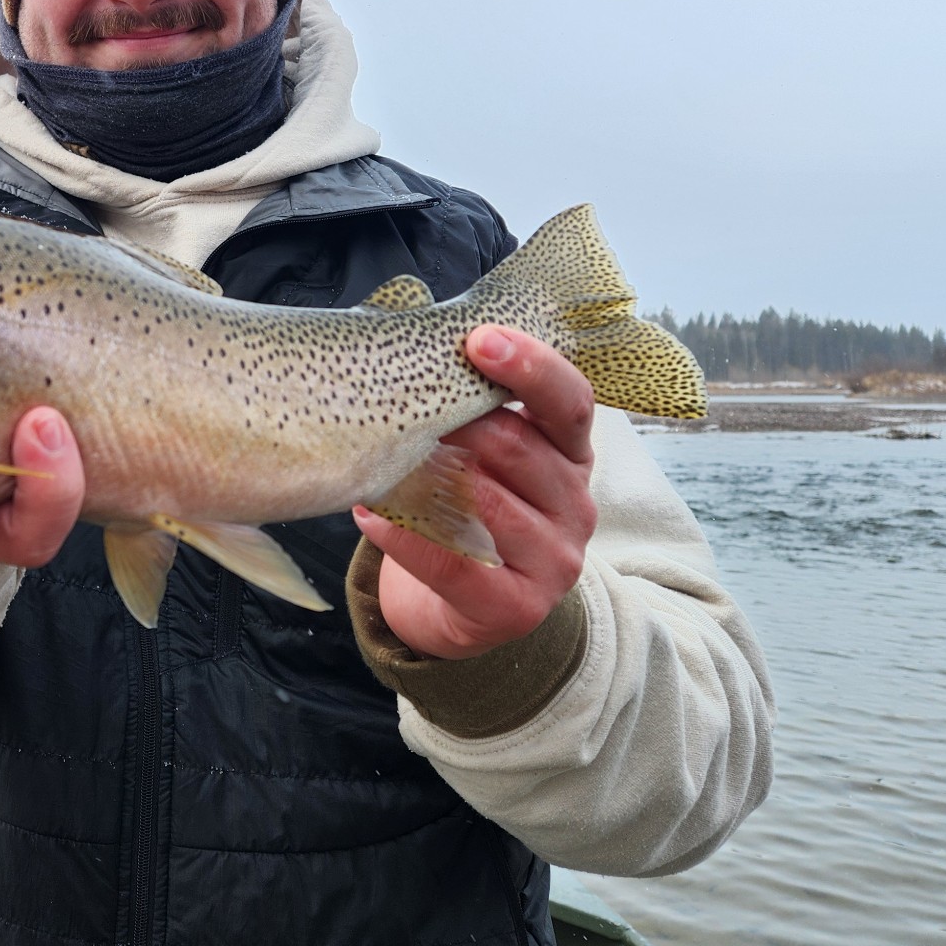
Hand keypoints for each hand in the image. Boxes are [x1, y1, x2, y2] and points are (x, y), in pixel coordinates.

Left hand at [352, 325, 596, 659]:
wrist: (462, 606)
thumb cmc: (466, 507)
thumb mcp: (486, 454)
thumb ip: (471, 407)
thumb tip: (409, 338)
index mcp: (571, 454)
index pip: (571, 401)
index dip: (531, 366)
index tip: (479, 338)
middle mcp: (576, 504)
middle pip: (517, 446)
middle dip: (454, 421)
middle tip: (400, 409)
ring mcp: (554, 560)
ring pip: (485, 503)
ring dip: (424, 474)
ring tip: (379, 456)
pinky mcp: (518, 608)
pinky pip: (453, 563)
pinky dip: (404, 535)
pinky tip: (370, 513)